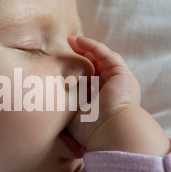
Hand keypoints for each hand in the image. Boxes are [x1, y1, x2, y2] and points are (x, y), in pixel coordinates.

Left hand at [67, 36, 169, 155]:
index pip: (86, 79)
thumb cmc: (90, 129)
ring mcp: (117, 81)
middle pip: (93, 66)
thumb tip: (48, 102)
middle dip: (78, 55)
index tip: (58, 63)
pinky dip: (94, 46)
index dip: (73, 69)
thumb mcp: (72, 116)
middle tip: (63, 46)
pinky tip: (80, 40)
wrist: (110, 130)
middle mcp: (109, 89)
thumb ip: (65, 106)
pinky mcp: (122, 74)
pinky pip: (107, 55)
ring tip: (70, 40)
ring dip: (85, 48)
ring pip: (100, 58)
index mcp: (98, 100)